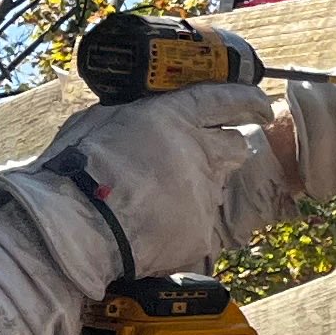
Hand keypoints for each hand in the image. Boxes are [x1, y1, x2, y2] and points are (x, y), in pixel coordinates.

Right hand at [17, 80, 289, 280]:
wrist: (76, 228)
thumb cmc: (75, 171)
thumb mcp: (97, 122)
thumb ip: (130, 116)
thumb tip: (137, 117)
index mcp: (173, 118)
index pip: (226, 100)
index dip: (248, 101)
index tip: (260, 106)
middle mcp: (199, 153)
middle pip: (235, 147)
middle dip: (224, 150)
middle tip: (199, 161)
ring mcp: (204, 194)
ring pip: (213, 190)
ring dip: (191, 194)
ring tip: (151, 206)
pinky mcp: (201, 233)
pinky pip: (197, 230)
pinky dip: (177, 231)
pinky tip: (147, 234)